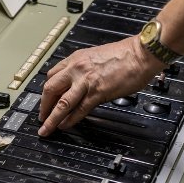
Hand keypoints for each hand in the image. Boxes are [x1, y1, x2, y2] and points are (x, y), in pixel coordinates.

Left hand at [37, 35, 165, 135]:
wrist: (142, 53)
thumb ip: (83, 69)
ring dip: (51, 118)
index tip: (45, 100)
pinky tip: (64, 126)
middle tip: (41, 117)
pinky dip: (69, 120)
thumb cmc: (125, 54)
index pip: (52, 76)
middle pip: (50, 89)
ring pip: (61, 103)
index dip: (46, 91)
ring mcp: (86, 81)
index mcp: (75, 59)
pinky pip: (79, 109)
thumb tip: (76, 83)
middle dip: (43, 106)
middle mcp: (77, 69)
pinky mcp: (97, 92)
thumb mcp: (95, 56)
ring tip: (46, 128)